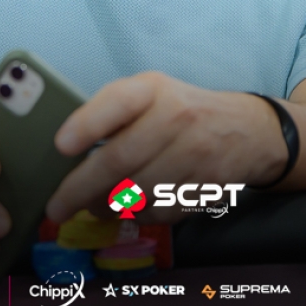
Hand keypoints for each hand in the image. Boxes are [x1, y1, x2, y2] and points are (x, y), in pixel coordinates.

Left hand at [45, 72, 286, 222]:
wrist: (249, 132)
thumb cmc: (183, 110)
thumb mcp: (151, 93)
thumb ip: (113, 112)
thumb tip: (65, 149)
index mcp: (154, 90)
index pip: (119, 102)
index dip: (88, 124)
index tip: (61, 146)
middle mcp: (177, 118)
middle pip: (120, 160)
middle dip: (80, 189)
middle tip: (56, 208)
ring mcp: (195, 155)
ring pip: (137, 194)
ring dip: (104, 207)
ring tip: (90, 207)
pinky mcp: (206, 188)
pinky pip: (159, 212)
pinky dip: (136, 215)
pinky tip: (126, 208)